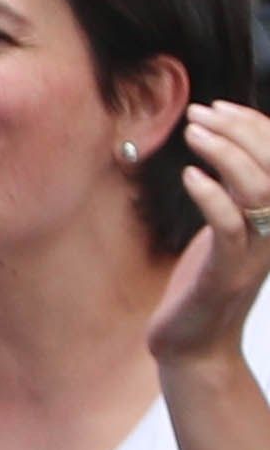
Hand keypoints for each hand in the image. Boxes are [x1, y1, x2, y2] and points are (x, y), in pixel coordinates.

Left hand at [149, 101, 269, 370]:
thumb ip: (233, 189)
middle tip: (200, 113)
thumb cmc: (206, 279)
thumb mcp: (225, 225)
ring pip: (258, 191)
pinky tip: (190, 176)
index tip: (218, 107)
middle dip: (241, 131)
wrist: (195, 342)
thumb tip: (224, 142)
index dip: (256, 127)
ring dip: (227, 154)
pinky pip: (230, 227)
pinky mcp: (228, 273)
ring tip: (193, 132)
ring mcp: (256, 254)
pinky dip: (212, 196)